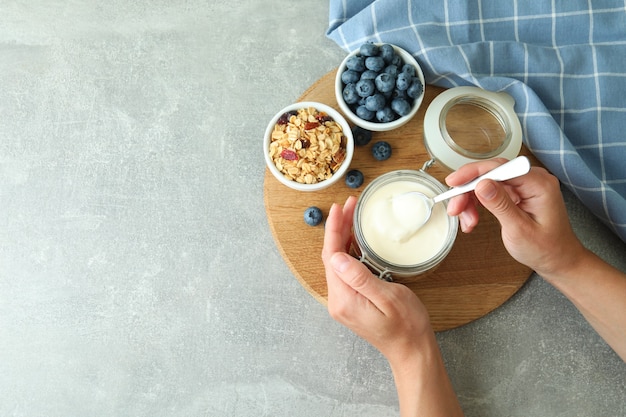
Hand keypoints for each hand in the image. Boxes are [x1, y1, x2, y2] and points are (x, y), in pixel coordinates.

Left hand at [322, 197, 464, 415]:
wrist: (411, 350)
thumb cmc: (406, 326)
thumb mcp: (388, 298)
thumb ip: (360, 278)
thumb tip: (337, 257)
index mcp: (344, 298)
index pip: (331, 256)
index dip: (334, 229)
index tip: (339, 209)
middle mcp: (338, 300)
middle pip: (332, 257)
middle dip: (338, 228)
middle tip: (349, 205)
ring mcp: (344, 302)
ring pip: (338, 262)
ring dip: (343, 238)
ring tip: (352, 216)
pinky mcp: (351, 301)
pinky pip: (345, 271)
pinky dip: (349, 251)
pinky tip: (356, 240)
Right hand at [445, 158, 585, 276]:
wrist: (558, 261)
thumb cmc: (545, 249)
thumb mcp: (519, 229)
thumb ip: (500, 205)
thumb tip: (482, 184)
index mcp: (538, 184)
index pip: (500, 168)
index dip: (473, 173)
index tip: (454, 183)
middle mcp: (532, 180)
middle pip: (490, 173)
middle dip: (468, 190)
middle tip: (455, 208)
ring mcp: (524, 186)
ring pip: (486, 183)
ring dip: (471, 200)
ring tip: (467, 221)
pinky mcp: (517, 194)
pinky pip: (490, 192)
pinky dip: (478, 204)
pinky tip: (472, 220)